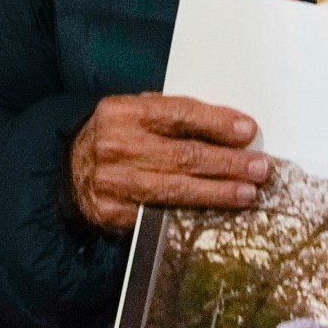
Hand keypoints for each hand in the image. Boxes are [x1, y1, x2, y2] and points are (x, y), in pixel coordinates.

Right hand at [67, 94, 270, 233]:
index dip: (216, 123)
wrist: (68, 171)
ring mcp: (114, 181)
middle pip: (183, 154)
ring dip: (218, 191)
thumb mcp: (135, 114)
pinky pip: (161, 215)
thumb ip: (173, 117)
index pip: (179, 114)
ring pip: (176, 189)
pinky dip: (194, 214)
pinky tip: (219, 214)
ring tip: (249, 192)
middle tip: (260, 167)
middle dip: (228, 162)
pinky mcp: (113, 212)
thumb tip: (231, 129)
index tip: (248, 131)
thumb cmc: (118, 137)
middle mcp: (117, 145)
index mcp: (124, 112)